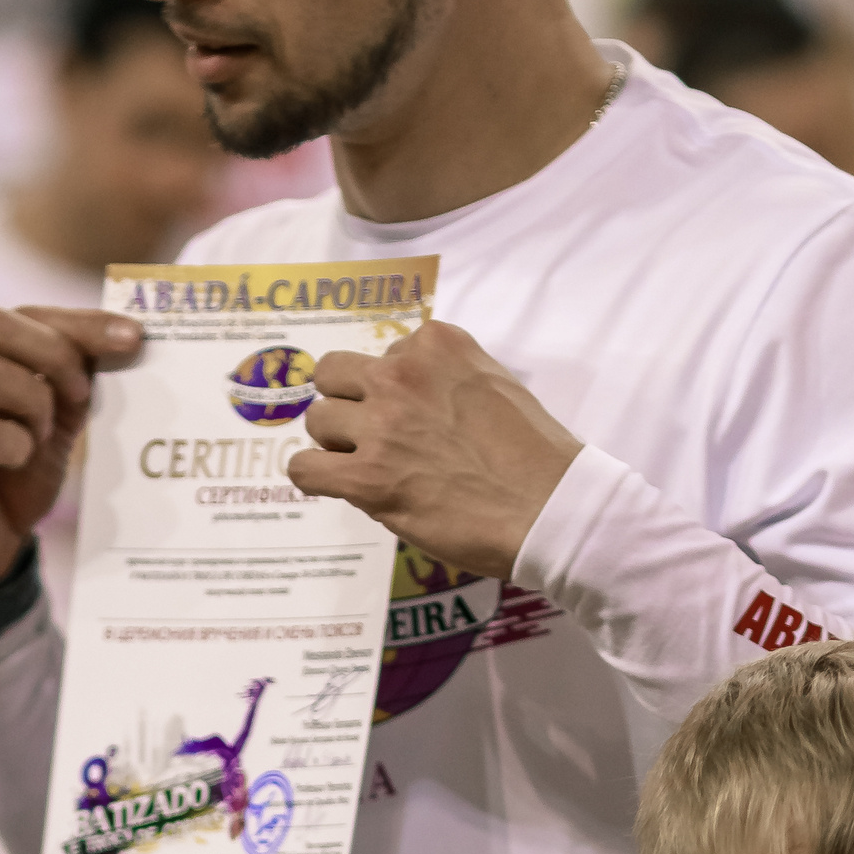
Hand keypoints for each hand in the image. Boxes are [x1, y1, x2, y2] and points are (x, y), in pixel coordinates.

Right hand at [0, 304, 140, 597]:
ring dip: (32, 403)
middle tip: (81, 396)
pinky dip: (16, 444)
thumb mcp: (50, 417)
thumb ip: (72, 376)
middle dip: (54, 356)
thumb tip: (122, 335)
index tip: (131, 338)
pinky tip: (19, 460)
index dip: (77, 322)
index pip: (17, 314)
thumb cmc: (11, 478)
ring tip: (41, 436)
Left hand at [288, 320, 579, 579]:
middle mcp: (401, 374)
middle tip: (371, 435)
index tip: (415, 417)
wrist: (548, 508)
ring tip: (367, 466)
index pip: (385, 354)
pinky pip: (304, 469)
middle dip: (347, 404)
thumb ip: (447, 378)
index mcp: (436, 345)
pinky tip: (335, 487)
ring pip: (318, 420)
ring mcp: (381, 426)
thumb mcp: (494, 383)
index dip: (392, 389)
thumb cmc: (534, 454)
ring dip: (335, 444)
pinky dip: (314, 477)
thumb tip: (414, 396)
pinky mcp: (367, 479)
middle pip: (334, 375)